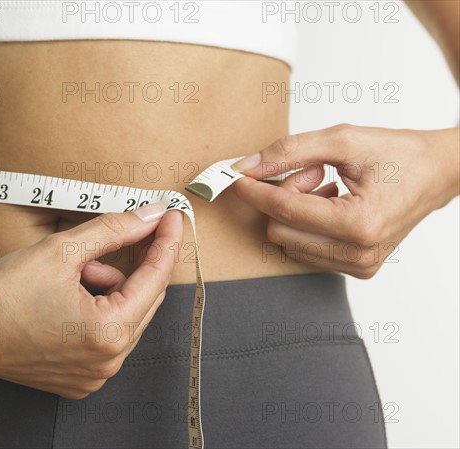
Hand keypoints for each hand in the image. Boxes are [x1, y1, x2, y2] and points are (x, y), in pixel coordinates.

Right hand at [0, 204, 182, 398]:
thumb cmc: (2, 293)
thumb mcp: (62, 250)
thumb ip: (114, 230)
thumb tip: (150, 216)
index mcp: (109, 332)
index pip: (155, 278)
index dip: (165, 242)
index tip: (172, 217)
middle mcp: (109, 361)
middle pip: (144, 298)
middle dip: (132, 264)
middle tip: (123, 234)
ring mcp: (95, 373)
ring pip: (125, 315)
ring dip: (110, 287)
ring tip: (73, 274)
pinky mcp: (82, 377)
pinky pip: (108, 334)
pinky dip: (99, 309)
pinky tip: (68, 297)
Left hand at [231, 124, 458, 278]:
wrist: (437, 173)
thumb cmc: (398, 154)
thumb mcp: (342, 140)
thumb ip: (288, 151)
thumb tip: (245, 167)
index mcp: (359, 223)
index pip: (285, 210)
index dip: (254, 190)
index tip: (232, 177)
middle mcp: (359, 253)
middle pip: (279, 231)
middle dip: (283, 197)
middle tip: (310, 172)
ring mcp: (358, 266)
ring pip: (288, 242)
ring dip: (295, 211)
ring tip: (326, 186)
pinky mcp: (357, 268)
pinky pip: (305, 249)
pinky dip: (305, 224)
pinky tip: (329, 203)